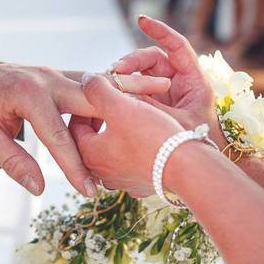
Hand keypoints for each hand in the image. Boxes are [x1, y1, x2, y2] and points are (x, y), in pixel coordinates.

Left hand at [0, 64, 169, 196]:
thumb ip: (13, 160)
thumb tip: (39, 188)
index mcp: (27, 94)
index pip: (57, 134)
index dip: (73, 165)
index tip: (88, 191)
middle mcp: (47, 78)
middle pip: (92, 99)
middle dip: (121, 116)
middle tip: (151, 133)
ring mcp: (58, 73)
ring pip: (100, 82)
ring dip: (131, 90)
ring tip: (163, 97)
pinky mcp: (64, 75)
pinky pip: (96, 81)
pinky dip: (120, 85)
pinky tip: (147, 92)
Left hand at [69, 75, 188, 196]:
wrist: (189, 168)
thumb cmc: (153, 135)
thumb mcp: (121, 105)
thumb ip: (97, 89)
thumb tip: (86, 79)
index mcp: (89, 154)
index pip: (74, 125)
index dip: (84, 104)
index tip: (100, 93)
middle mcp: (100, 173)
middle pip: (92, 138)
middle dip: (100, 118)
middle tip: (115, 101)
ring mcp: (121, 181)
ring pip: (111, 149)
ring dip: (117, 131)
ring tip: (132, 114)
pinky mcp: (140, 184)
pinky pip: (129, 161)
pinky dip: (132, 146)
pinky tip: (147, 133)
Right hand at [110, 16, 225, 147]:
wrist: (198, 175)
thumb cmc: (190, 147)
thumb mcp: (169, 121)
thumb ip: (144, 104)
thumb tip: (111, 88)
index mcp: (194, 80)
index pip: (177, 46)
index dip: (161, 30)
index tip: (141, 20)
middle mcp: (180, 83)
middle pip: (152, 60)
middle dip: (131, 61)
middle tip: (114, 71)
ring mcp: (165, 95)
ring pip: (140, 76)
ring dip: (124, 77)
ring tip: (108, 85)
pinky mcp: (152, 108)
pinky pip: (135, 93)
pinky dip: (123, 91)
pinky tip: (108, 96)